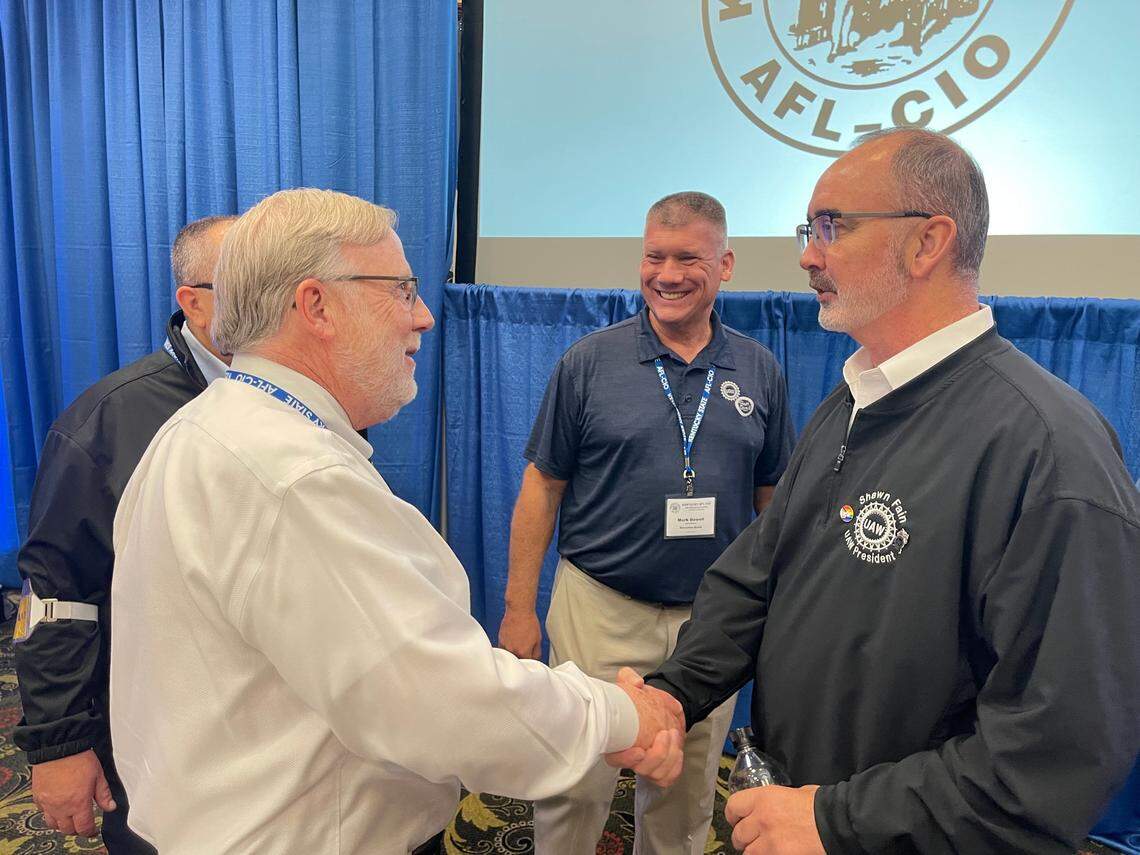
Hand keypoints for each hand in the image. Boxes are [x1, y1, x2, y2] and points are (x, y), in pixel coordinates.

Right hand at [31, 749, 116, 837]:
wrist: (59, 747)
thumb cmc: (79, 758)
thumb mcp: (98, 775)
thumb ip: (104, 794)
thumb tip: (111, 807)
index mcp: (79, 803)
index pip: (84, 827)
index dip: (90, 832)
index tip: (93, 831)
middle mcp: (62, 807)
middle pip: (68, 829)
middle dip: (77, 829)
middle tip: (83, 824)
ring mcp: (48, 804)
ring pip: (53, 825)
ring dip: (62, 824)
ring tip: (70, 819)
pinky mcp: (38, 797)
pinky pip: (42, 812)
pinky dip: (50, 813)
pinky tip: (57, 807)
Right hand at [497, 607, 542, 659]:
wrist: (519, 611)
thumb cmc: (529, 622)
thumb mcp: (538, 639)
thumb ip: (536, 652)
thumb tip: (535, 659)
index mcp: (524, 652)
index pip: (527, 664)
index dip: (530, 662)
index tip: (530, 659)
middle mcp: (513, 651)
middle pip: (518, 661)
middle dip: (522, 658)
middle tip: (525, 651)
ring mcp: (505, 646)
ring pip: (510, 656)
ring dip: (514, 654)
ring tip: (518, 645)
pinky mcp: (500, 641)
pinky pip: (504, 650)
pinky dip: (507, 649)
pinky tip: (512, 643)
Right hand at [604, 667, 685, 786]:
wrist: (657, 709)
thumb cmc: (640, 701)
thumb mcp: (632, 686)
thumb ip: (629, 679)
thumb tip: (635, 682)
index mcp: (616, 742)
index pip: (615, 759)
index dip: (625, 759)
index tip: (638, 751)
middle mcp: (630, 757)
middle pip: (641, 769)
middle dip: (657, 755)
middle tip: (665, 734)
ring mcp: (646, 766)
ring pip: (656, 774)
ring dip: (669, 757)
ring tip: (673, 735)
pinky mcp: (660, 769)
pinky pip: (668, 777)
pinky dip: (675, 767)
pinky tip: (678, 751)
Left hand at [725, 784, 822, 853]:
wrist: (838, 824)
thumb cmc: (820, 805)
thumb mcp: (795, 793)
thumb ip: (778, 800)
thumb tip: (774, 805)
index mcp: (763, 798)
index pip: (733, 807)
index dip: (734, 815)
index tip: (738, 820)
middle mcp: (761, 819)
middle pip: (738, 834)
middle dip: (744, 838)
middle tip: (751, 840)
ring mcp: (769, 842)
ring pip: (748, 853)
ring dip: (754, 851)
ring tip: (764, 849)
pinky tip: (775, 853)